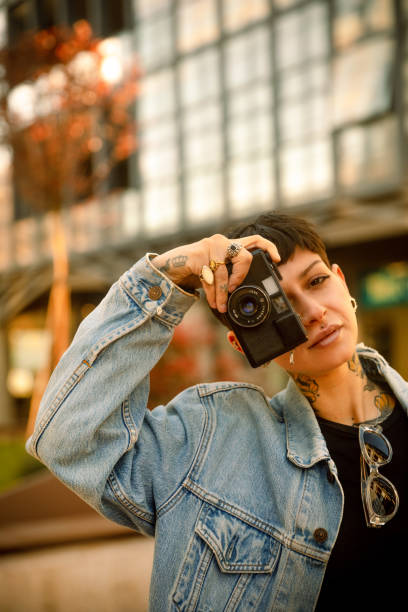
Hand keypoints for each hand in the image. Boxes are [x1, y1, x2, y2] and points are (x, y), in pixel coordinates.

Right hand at [152, 234, 279, 311]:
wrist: (166, 270)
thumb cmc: (192, 271)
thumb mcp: (215, 273)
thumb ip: (228, 275)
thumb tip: (241, 292)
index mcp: (228, 246)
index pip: (254, 240)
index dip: (269, 247)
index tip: (277, 260)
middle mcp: (222, 242)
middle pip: (245, 257)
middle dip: (241, 278)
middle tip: (233, 291)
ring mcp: (209, 247)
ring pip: (225, 274)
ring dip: (222, 295)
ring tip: (220, 307)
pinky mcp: (198, 255)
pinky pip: (211, 279)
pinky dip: (212, 294)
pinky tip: (211, 301)